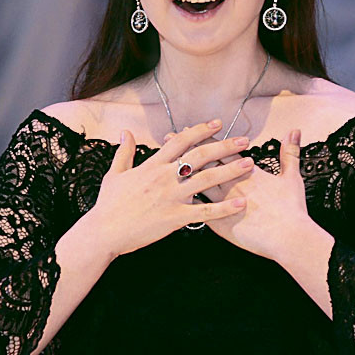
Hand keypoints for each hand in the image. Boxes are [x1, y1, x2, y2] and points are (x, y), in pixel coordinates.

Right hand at [91, 119, 254, 258]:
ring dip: (230, 171)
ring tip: (250, 165)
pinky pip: (205, 212)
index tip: (218, 124)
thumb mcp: (115, 173)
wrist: (104, 231)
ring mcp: (171, 197)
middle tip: (245, 140)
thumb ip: (124, 151)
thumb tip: (125, 132)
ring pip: (206, 179)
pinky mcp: (175, 218)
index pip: (181, 140)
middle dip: (224, 146)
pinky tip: (241, 203)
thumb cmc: (109, 204)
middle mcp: (165, 177)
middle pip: (199, 155)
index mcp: (152, 165)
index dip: (201, 130)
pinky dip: (224, 208)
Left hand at [165, 127, 310, 260]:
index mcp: (247, 172)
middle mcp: (231, 184)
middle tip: (168, 139)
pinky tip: (171, 202)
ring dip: (179, 174)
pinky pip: (197, 211)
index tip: (189, 130)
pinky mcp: (219, 222)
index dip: (203, 139)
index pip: (220, 150)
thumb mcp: (292, 178)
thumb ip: (290, 154)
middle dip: (184, 150)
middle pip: (202, 162)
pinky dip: (185, 206)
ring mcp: (222, 203)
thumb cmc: (291, 210)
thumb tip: (294, 132)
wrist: (287, 236)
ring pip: (195, 184)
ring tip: (163, 165)